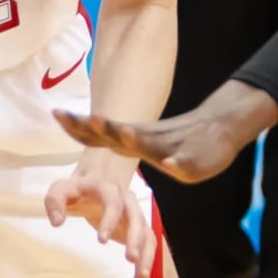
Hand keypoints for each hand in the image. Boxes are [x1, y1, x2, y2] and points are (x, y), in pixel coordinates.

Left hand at [43, 148, 158, 277]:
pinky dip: (147, 261)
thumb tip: (57, 222)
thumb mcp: (60, 189)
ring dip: (146, 256)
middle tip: (130, 259)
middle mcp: (126, 199)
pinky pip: (148, 243)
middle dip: (135, 239)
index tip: (101, 241)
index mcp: (107, 188)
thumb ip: (55, 202)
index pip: (113, 202)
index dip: (110, 220)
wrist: (98, 179)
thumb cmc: (78, 189)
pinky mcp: (138, 226)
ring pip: (146, 233)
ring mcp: (135, 213)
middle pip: (136, 218)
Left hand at [56, 79, 277, 184]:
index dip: (78, 125)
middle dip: (92, 125)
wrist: (221, 129)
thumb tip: (103, 139)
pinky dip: (178, 162)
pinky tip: (171, 164)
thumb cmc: (182, 143)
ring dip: (133, 138)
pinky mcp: (192, 159)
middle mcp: (148, 139)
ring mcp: (170, 148)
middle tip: (64, 115)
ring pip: (150, 142)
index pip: (100, 132)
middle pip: (116, 131)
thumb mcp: (150, 146)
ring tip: (119, 132)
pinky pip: (185, 161)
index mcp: (135, 138)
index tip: (56, 113)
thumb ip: (128, 144)